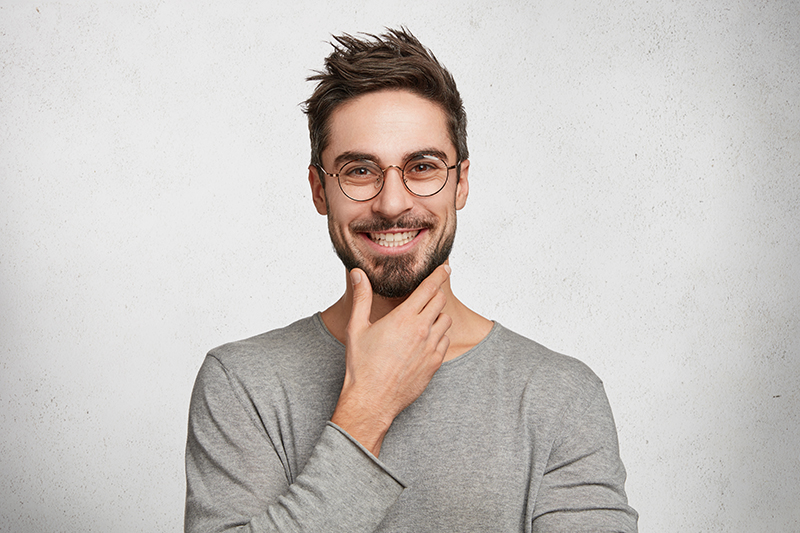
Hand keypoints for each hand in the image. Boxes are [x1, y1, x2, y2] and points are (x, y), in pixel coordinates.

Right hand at [330, 264, 452, 455]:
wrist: (372, 400)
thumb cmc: (362, 365)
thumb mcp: (357, 327)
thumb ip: (361, 297)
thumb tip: (357, 273)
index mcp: (404, 318)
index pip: (429, 288)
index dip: (439, 274)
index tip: (445, 267)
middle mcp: (422, 330)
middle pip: (440, 301)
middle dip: (435, 295)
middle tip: (427, 296)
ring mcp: (431, 348)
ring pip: (446, 321)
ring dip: (437, 317)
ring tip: (422, 321)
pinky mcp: (435, 364)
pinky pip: (445, 342)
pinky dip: (439, 337)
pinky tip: (424, 341)